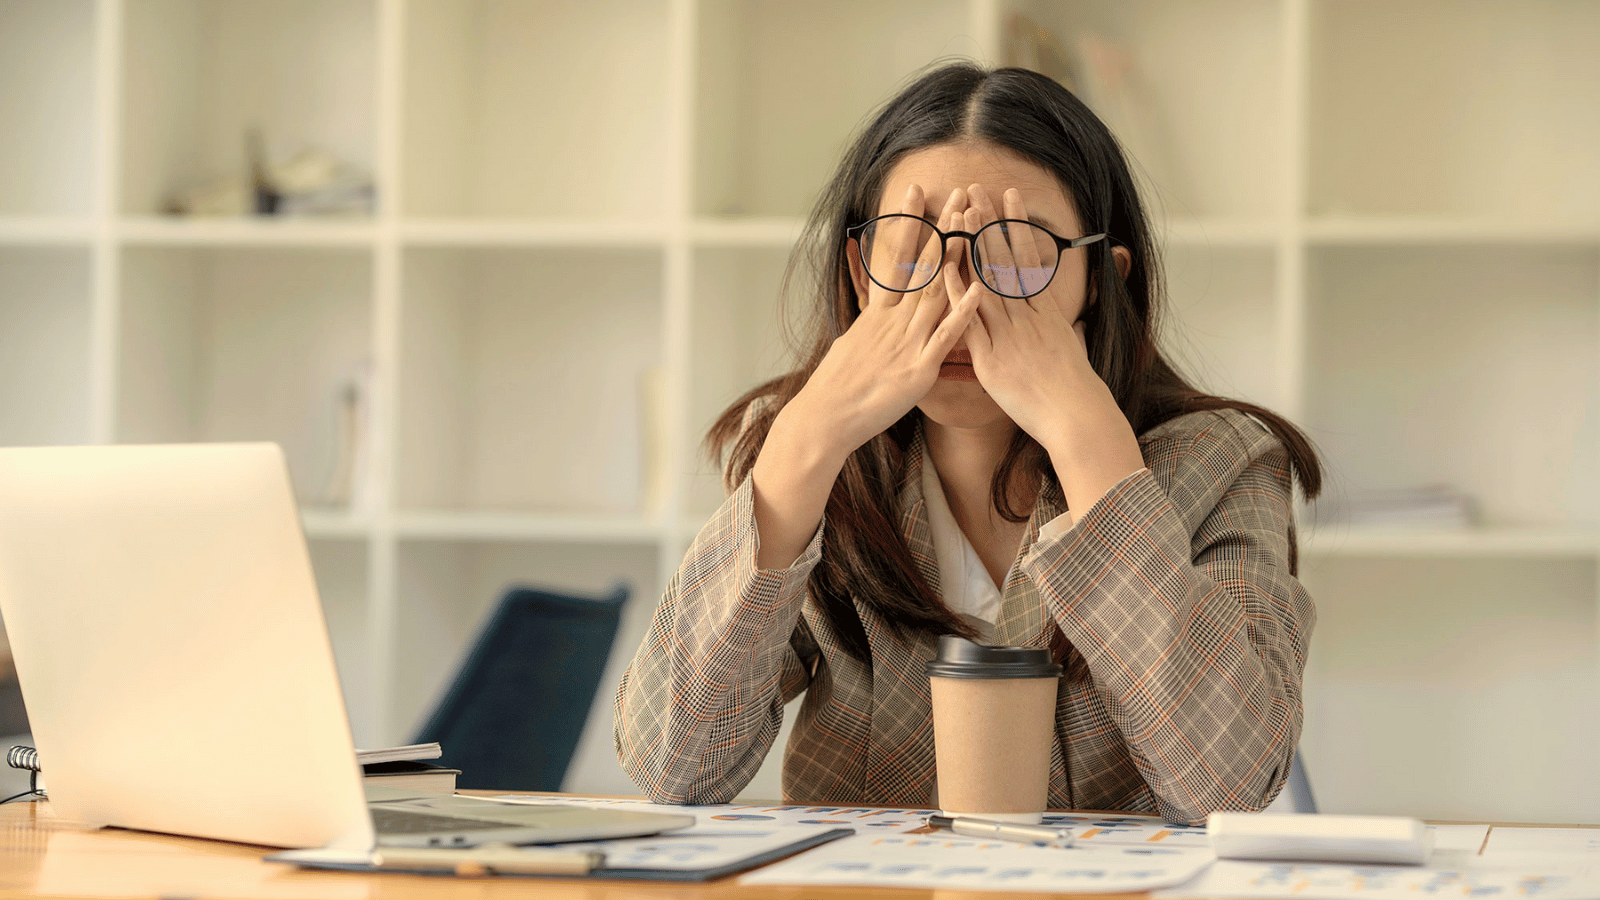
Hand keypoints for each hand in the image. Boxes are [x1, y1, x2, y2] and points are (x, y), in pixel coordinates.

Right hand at [748, 184, 980, 569]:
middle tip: (959, 193)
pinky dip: (963, 312)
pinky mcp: (918, 368)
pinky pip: (945, 336)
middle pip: (923, 265)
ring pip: (936, 291)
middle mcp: (893, 321)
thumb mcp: (851, 346)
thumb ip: (870, 326)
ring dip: (958, 257)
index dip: (908, 224)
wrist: (825, 419)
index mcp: (878, 314)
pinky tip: (981, 290)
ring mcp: (906, 341)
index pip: (895, 258)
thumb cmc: (837, 389)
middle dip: (943, 228)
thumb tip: (873, 312)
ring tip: (974, 225)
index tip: (917, 192)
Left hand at [955, 184, 1143, 516]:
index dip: (1016, 226)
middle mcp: (1027, 316)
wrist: (1076, 416)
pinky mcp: (991, 358)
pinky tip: (944, 269)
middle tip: (976, 189)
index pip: (1028, 258)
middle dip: (990, 223)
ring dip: (973, 245)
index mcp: (1046, 311)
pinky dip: (957, 293)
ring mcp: (1008, 334)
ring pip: (987, 280)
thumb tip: (1064, 320)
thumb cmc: (1075, 390)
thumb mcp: (1072, 349)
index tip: (1008, 198)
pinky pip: (970, 320)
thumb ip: (1061, 329)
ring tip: (961, 212)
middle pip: (1005, 260)